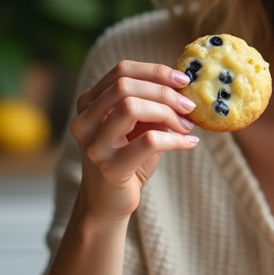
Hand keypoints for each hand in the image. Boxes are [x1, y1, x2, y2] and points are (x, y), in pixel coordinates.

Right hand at [71, 60, 197, 221]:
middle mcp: (85, 121)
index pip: (121, 71)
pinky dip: (175, 140)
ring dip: (167, 113)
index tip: (183, 80)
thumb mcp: (137, 126)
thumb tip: (182, 86)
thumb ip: (150, 104)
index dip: (155, 71)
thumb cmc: (127, 160)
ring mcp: (94, 145)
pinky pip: (148, 142)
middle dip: (164, 92)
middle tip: (188, 106)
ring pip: (131, 108)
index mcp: (89, 103)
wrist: (108, 203)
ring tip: (186, 125)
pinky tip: (189, 143)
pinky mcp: (110, 168)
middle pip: (125, 86)